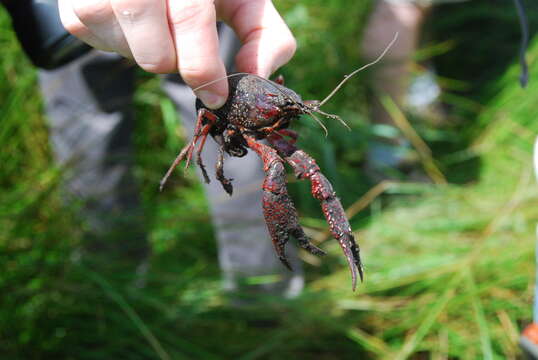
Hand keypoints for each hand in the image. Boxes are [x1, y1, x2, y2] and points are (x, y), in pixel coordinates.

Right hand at [59, 0, 295, 107]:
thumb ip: (263, 37)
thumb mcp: (242, 1)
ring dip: (154, 56)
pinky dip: (128, 48)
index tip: (216, 96)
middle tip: (186, 52)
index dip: (204, 66)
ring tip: (161, 29)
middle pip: (156, 52)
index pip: (189, 17)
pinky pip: (106, 50)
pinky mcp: (73, 5)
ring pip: (131, 55)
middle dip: (179, 66)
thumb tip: (256, 78)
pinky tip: (136, 26)